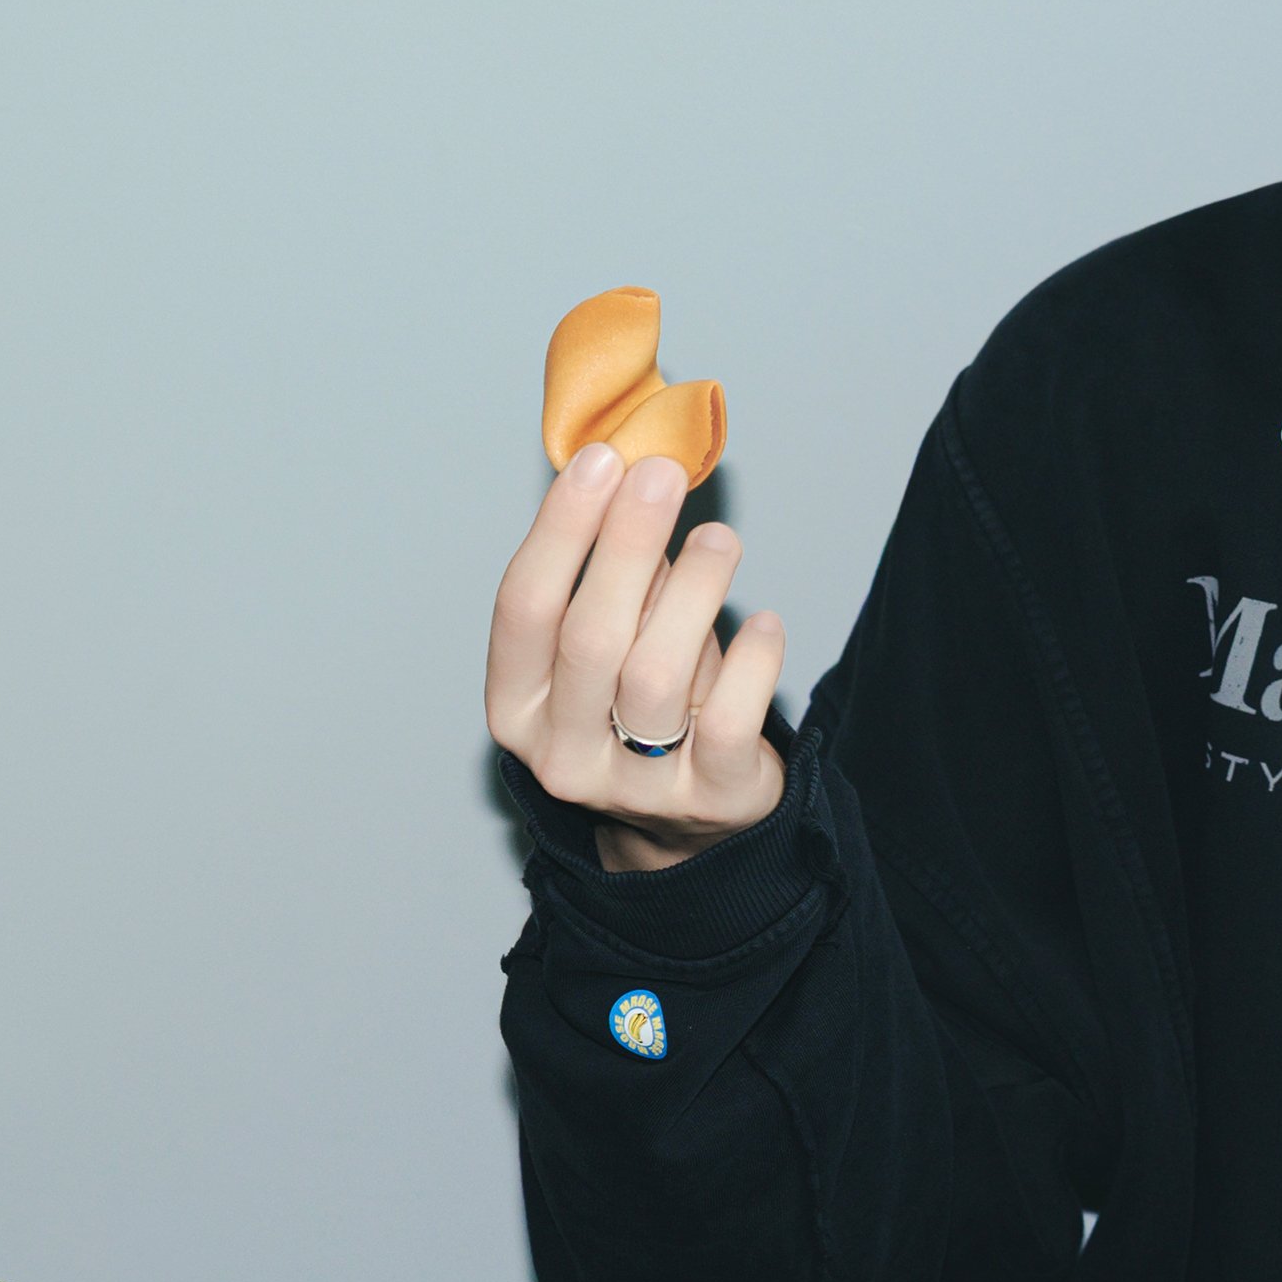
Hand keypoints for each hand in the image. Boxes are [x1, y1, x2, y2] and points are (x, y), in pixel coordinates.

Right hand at [487, 444, 790, 872]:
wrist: (690, 822)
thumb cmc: (641, 707)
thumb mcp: (612, 642)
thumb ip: (615, 573)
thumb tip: (637, 472)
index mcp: (517, 706)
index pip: (524, 608)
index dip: (561, 528)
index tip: (601, 459)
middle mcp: (562, 754)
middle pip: (589, 638)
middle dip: (625, 545)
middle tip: (661, 476)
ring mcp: (635, 787)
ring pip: (655, 676)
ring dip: (692, 593)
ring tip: (719, 542)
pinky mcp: (711, 800)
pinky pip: (730, 721)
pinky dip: (751, 661)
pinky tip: (765, 623)